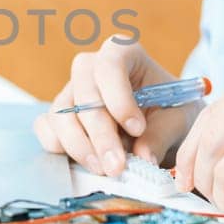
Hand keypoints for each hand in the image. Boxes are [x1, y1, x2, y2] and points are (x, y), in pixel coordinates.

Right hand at [33, 38, 195, 175]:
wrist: (159, 124)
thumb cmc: (169, 112)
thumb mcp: (177, 120)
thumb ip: (161, 135)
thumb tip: (142, 158)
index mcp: (123, 53)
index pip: (110, 66)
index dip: (119, 98)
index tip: (137, 128)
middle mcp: (91, 68)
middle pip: (84, 95)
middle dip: (100, 134)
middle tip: (117, 166)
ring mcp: (70, 91)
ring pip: (61, 115)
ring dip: (80, 147)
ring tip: (104, 170)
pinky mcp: (57, 116)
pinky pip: (46, 128)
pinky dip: (60, 148)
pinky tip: (84, 162)